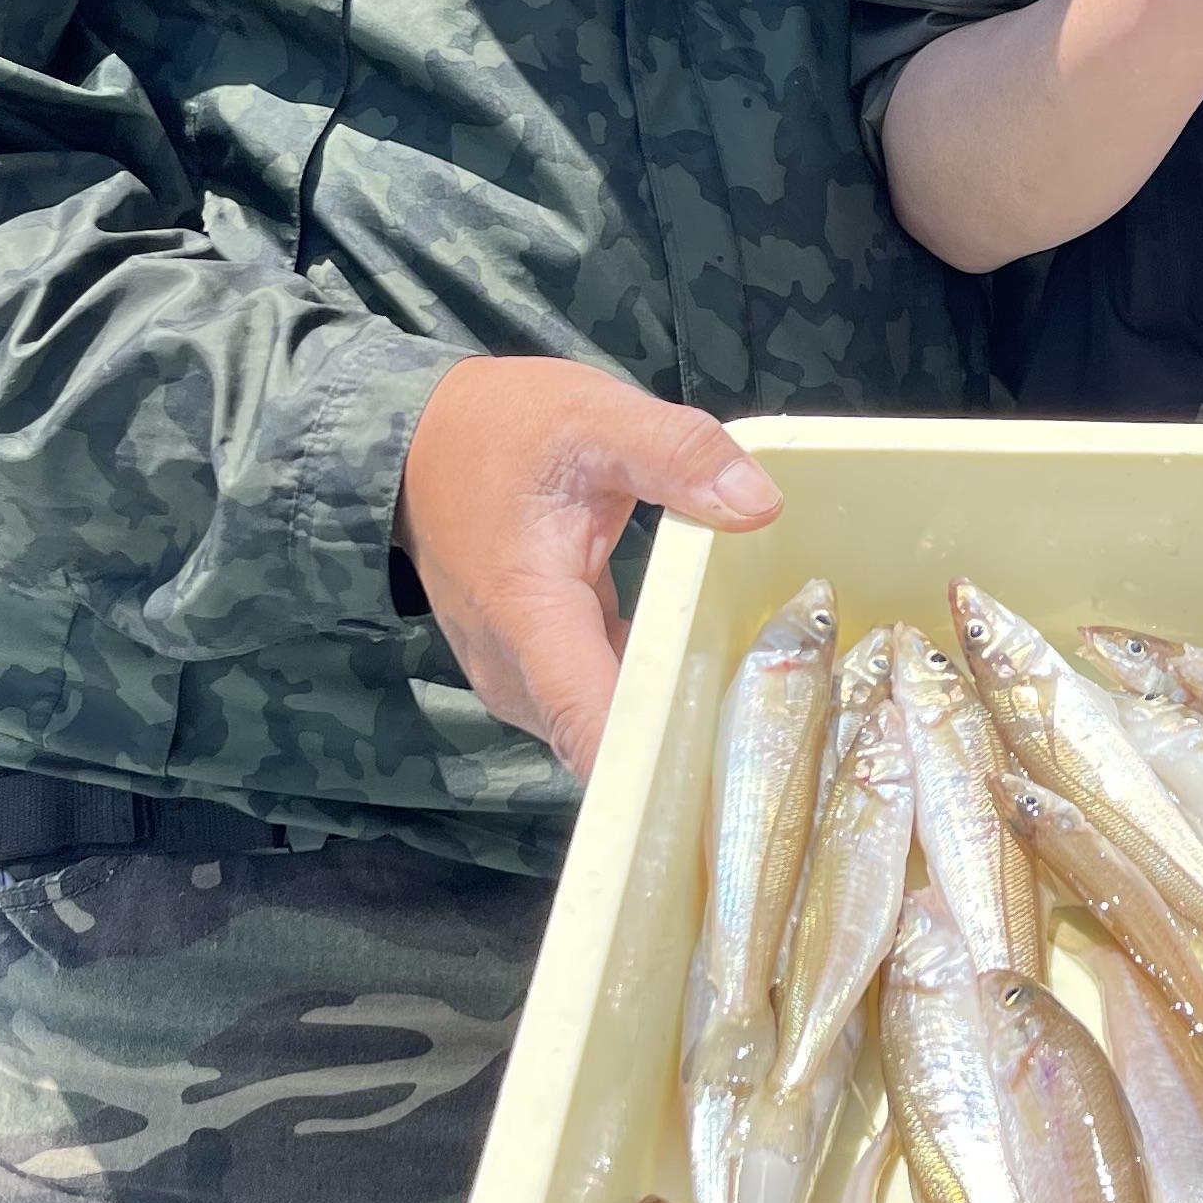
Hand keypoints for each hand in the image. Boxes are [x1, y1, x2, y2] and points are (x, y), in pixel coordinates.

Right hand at [395, 356, 780, 779]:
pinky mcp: (530, 671)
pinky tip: (700, 672)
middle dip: (681, 745)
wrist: (425, 438)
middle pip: (602, 743)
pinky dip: (642, 695)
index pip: (587, 722)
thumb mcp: (596, 418)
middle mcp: (512, 668)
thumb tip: (761, 504)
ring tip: (754, 707)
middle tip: (777, 735)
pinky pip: (591, 705)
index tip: (723, 785)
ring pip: (598, 731)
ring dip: (665, 722)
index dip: (650, 764)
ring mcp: (516, 677)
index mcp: (528, 613)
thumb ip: (677, 454)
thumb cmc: (504, 427)